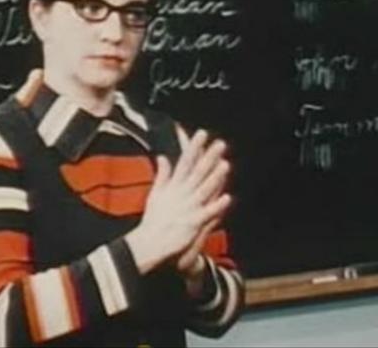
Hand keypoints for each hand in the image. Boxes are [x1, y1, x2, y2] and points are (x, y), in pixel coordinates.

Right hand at [125, 130, 230, 273]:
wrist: (149, 243)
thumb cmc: (153, 220)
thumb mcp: (156, 193)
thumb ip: (162, 174)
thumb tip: (163, 156)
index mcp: (173, 186)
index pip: (185, 162)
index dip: (194, 147)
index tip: (202, 134)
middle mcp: (181, 194)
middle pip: (197, 172)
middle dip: (209, 157)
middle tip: (221, 143)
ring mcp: (188, 207)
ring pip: (204, 188)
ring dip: (215, 177)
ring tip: (225, 164)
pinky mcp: (192, 222)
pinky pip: (207, 212)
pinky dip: (216, 206)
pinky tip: (227, 198)